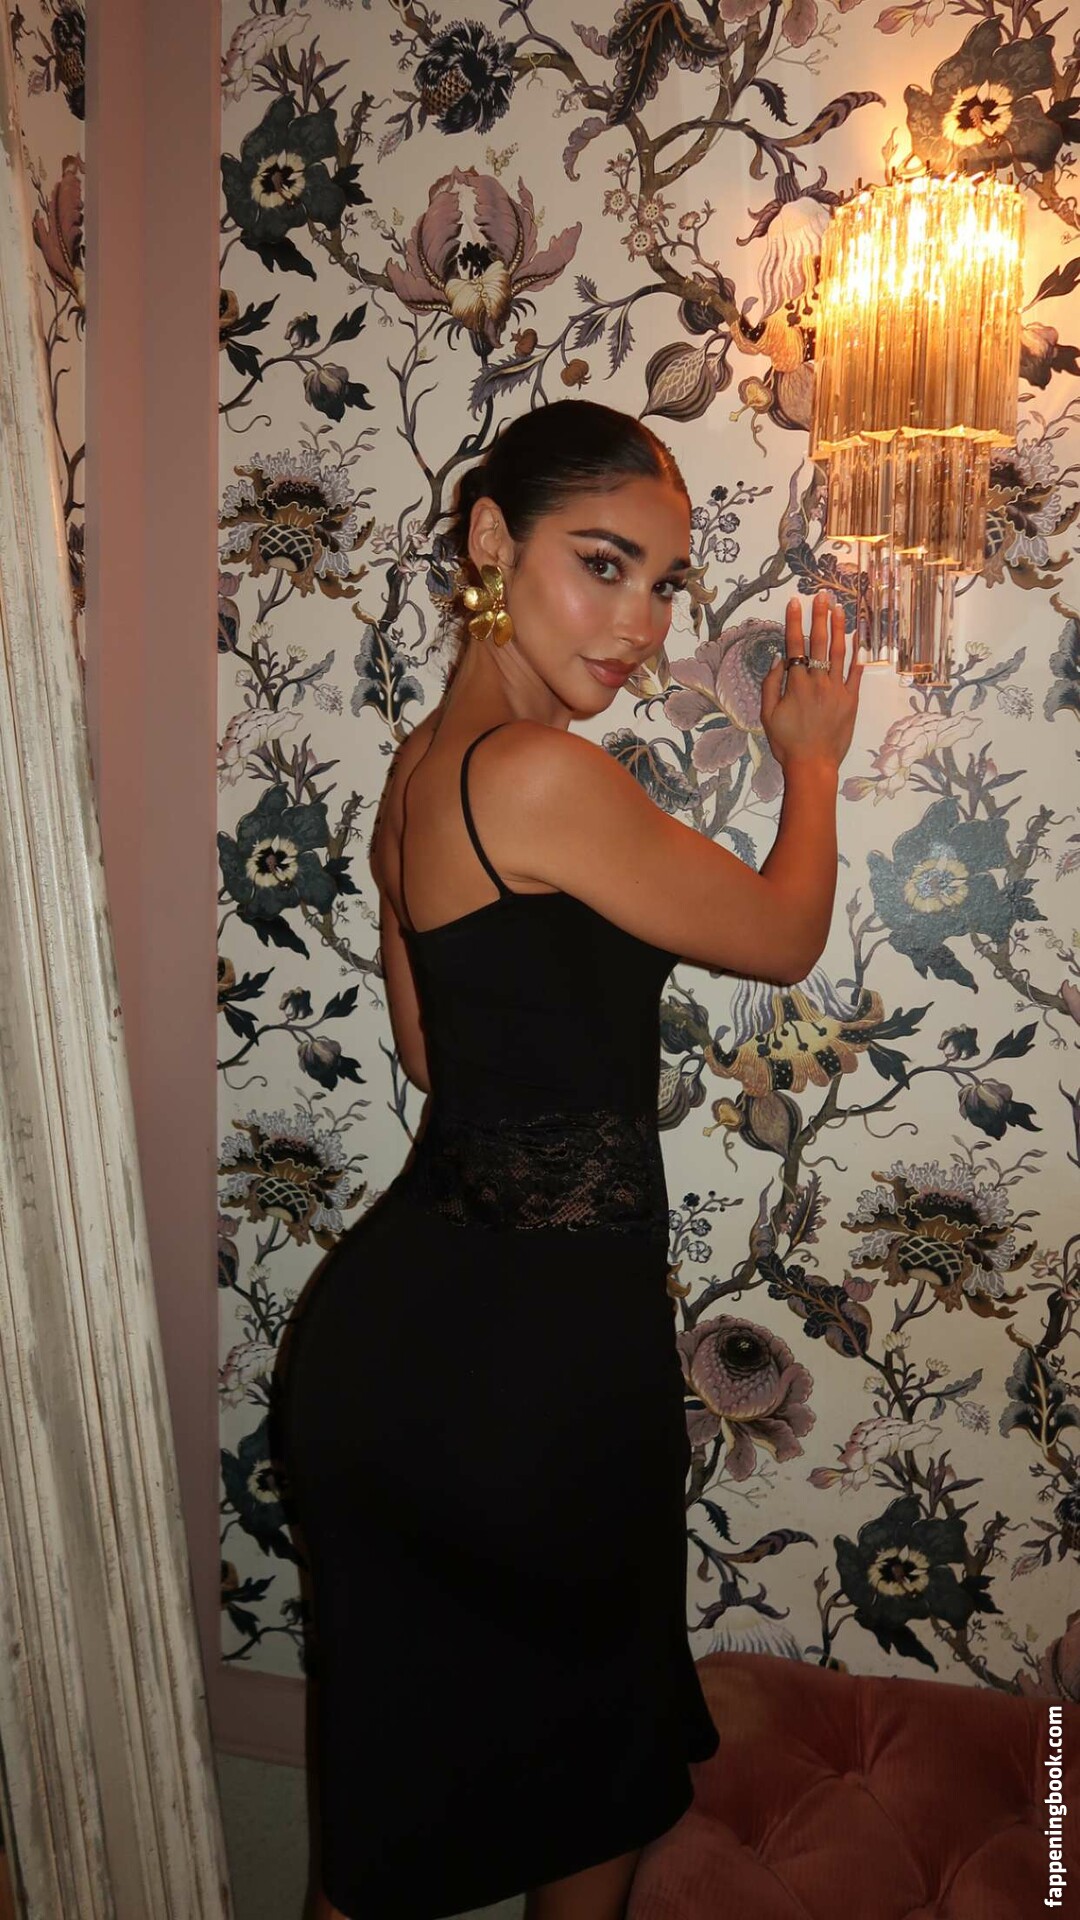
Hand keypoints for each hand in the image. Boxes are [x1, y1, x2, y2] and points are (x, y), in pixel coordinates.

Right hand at [760, 590, 863, 773]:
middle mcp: (819, 682)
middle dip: (820, 616)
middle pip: (820, 642)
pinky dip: (857, 654)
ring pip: (839, 652)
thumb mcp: (767, 715)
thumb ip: (770, 685)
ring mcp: (837, 690)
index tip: (795, 603)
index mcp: (796, 685)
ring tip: (839, 608)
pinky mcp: (851, 700)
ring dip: (839, 628)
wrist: (812, 764)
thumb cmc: (786, 742)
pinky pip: (855, 673)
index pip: (795, 646)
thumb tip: (777, 659)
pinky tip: (857, 638)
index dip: (794, 622)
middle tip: (822, 595)